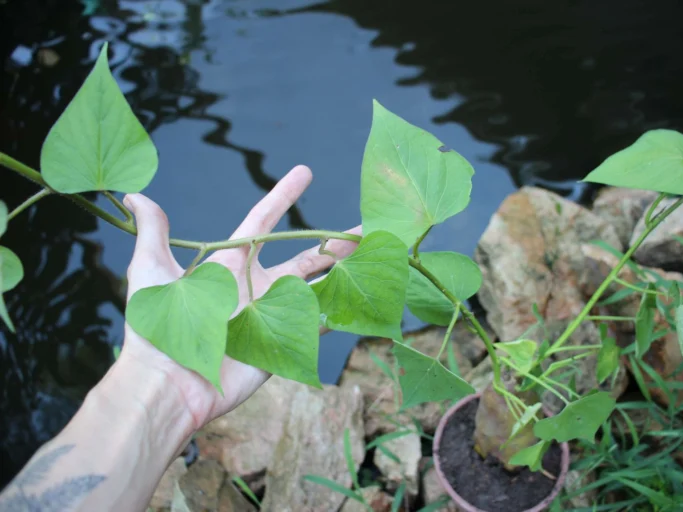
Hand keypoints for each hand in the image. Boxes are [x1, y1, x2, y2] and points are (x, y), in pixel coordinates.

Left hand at [118, 165, 359, 431]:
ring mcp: (271, 315)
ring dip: (345, 272)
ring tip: (374, 257)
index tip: (305, 172)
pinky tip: (364, 299)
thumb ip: (153, 233)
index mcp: (229, 264)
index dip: (284, 196)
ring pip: (317, 287)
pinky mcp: (280, 344)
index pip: (263, 222)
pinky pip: (317, 325)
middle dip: (334, 241)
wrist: (167, 384)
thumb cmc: (155, 327)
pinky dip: (340, 312)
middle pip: (304, 257)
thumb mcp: (150, 271)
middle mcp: (255, 286)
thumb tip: (134, 196)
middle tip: (365, 227)